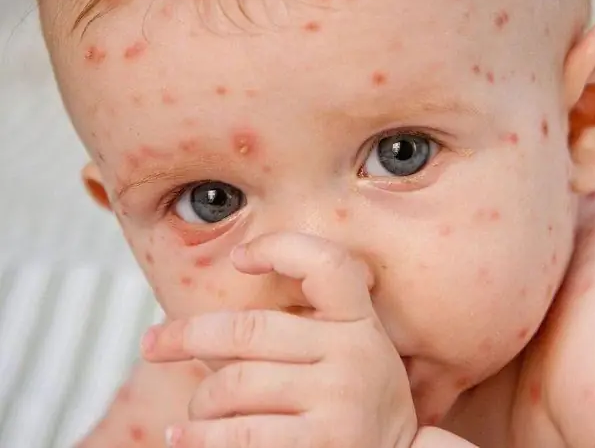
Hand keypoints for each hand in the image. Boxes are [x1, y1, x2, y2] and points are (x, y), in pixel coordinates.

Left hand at [141, 232, 417, 447]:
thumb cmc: (357, 406)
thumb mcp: (353, 354)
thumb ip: (309, 330)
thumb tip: (213, 324)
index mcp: (359, 323)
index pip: (326, 264)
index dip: (280, 248)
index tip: (239, 258)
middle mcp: (353, 355)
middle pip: (249, 329)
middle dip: (186, 336)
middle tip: (153, 344)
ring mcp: (339, 401)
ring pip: (234, 384)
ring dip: (199, 401)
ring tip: (192, 411)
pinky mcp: (322, 446)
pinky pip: (239, 434)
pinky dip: (199, 437)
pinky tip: (184, 437)